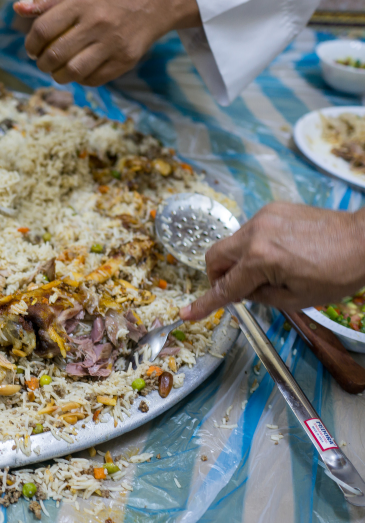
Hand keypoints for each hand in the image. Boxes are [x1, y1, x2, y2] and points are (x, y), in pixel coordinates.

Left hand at [13, 0, 200, 86]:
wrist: (154, 3)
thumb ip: (46, 2)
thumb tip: (17, 8)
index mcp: (82, 2)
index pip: (43, 30)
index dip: (30, 45)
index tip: (32, 49)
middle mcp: (98, 22)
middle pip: (55, 55)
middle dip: (42, 64)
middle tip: (44, 62)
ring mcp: (113, 43)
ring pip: (73, 72)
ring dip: (58, 76)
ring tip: (58, 70)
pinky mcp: (125, 60)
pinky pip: (93, 80)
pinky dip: (80, 80)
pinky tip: (79, 71)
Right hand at [181, 202, 364, 320]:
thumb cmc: (337, 275)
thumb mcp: (295, 299)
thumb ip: (259, 296)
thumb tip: (239, 292)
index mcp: (261, 260)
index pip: (225, 287)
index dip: (205, 304)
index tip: (186, 313)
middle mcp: (255, 235)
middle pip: (214, 257)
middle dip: (218, 275)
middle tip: (237, 288)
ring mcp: (263, 218)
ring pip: (231, 243)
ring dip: (238, 260)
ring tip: (268, 270)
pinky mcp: (272, 209)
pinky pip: (250, 232)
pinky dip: (254, 246)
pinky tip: (279, 252)